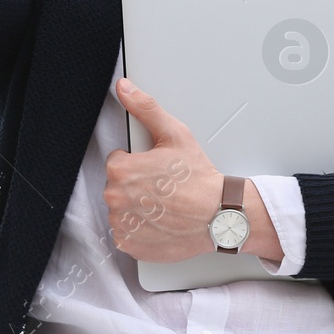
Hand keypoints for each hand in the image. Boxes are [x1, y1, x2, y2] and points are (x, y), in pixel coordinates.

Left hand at [105, 78, 282, 264]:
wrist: (218, 215)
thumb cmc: (198, 178)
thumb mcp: (175, 134)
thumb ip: (145, 108)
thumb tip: (125, 88)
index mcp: (121, 170)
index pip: (117, 162)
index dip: (139, 162)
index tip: (157, 168)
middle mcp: (115, 199)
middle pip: (117, 186)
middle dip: (136, 184)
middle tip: (163, 186)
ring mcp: (122, 225)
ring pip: (121, 210)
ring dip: (137, 207)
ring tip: (164, 204)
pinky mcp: (129, 245)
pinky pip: (127, 233)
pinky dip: (141, 228)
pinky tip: (160, 221)